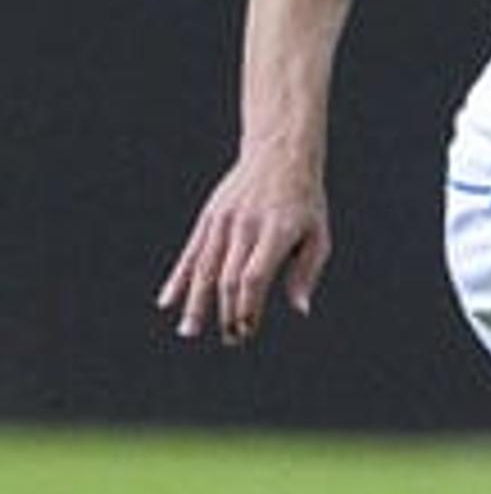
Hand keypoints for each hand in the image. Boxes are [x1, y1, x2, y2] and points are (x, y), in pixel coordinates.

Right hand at [158, 153, 332, 344]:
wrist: (280, 155)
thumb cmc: (304, 201)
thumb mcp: (318, 233)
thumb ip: (307, 271)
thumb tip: (300, 309)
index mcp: (276, 231)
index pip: (254, 276)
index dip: (248, 306)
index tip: (247, 330)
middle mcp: (246, 226)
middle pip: (228, 277)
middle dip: (227, 312)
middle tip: (230, 339)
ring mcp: (224, 221)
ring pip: (204, 268)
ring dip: (196, 302)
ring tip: (190, 331)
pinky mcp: (209, 218)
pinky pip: (191, 252)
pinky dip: (179, 278)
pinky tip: (168, 301)